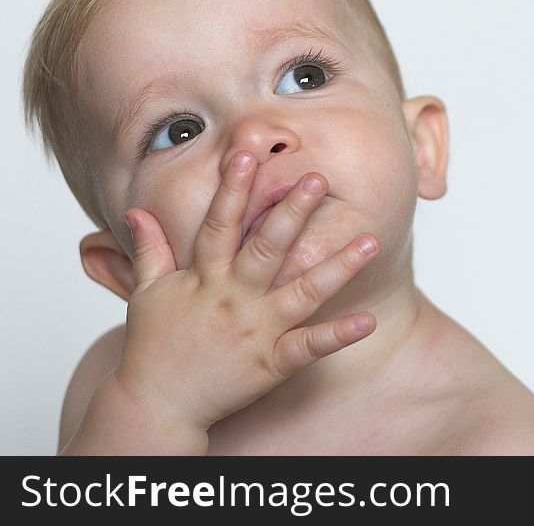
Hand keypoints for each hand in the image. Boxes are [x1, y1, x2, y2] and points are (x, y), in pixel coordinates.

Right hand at [115, 151, 378, 432]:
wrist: (156, 404)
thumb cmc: (153, 345)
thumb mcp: (147, 292)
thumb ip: (150, 249)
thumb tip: (136, 211)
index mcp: (205, 278)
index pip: (220, 224)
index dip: (233, 189)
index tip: (248, 156)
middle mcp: (234, 298)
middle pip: (267, 248)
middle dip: (292, 212)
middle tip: (318, 179)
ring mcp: (256, 330)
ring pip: (303, 292)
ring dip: (338, 266)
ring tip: (369, 240)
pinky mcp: (271, 362)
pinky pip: (309, 346)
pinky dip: (338, 335)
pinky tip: (367, 321)